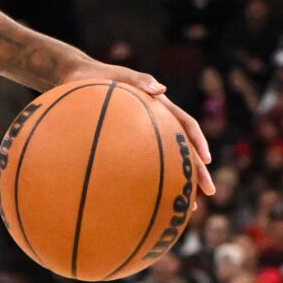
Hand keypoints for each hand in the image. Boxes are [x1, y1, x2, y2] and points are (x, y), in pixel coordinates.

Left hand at [60, 61, 215, 196]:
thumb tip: (161, 89)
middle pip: (182, 149)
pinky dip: (146, 181)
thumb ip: (138, 80)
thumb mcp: (117, 75)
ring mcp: (140, 135)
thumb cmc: (95, 77)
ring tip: (188, 207)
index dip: (198, 142)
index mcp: (159, 106)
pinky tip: (144, 201)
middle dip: (197, 171)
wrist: (73, 80)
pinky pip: (139, 165)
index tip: (206, 161)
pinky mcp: (125, 144)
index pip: (185, 125)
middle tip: (209, 192)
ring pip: (165, 161)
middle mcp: (155, 122)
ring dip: (178, 181)